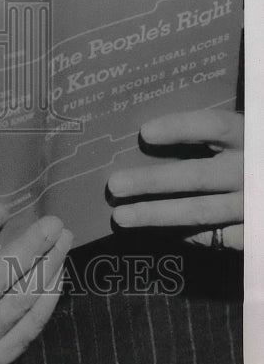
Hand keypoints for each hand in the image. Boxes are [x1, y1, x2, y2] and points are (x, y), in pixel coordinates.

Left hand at [108, 109, 242, 249]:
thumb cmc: (251, 153)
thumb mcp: (241, 135)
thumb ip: (212, 131)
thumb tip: (149, 133)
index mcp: (248, 136)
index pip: (214, 127)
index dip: (180, 128)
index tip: (145, 133)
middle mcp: (250, 171)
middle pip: (197, 175)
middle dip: (153, 181)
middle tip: (114, 185)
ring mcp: (252, 205)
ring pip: (200, 211)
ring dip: (156, 215)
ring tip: (121, 216)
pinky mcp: (255, 233)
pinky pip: (215, 237)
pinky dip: (186, 235)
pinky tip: (160, 232)